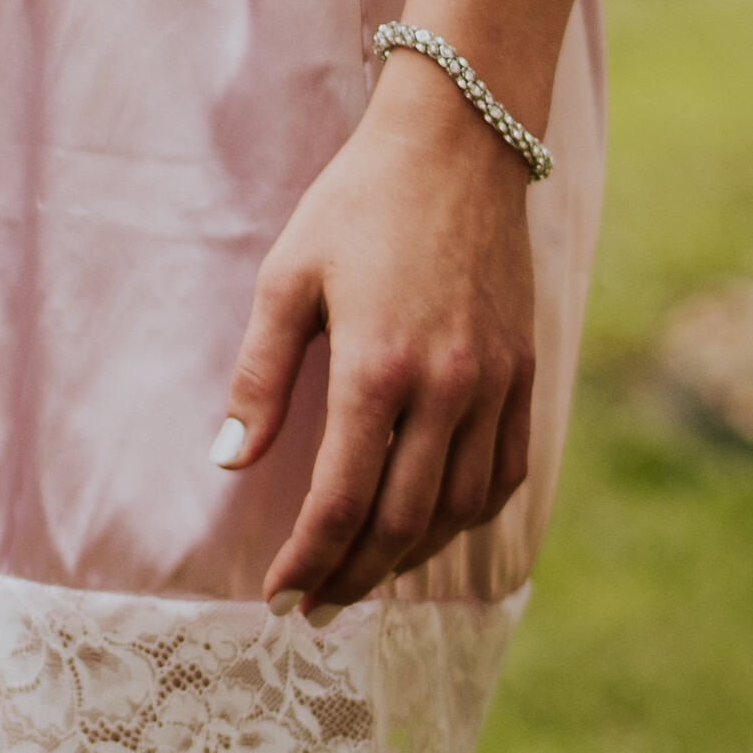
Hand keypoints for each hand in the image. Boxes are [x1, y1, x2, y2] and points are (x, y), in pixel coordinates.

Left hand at [219, 63, 544, 619]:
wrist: (457, 145)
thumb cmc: (357, 203)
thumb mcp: (287, 277)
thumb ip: (259, 377)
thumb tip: (228, 462)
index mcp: (378, 370)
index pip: (342, 502)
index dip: (308, 561)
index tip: (277, 594)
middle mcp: (446, 391)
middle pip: (403, 524)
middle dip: (352, 577)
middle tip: (314, 607)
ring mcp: (494, 385)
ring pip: (460, 509)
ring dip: (410, 556)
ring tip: (363, 574)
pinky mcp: (524, 373)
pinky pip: (505, 473)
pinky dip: (468, 513)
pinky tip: (432, 523)